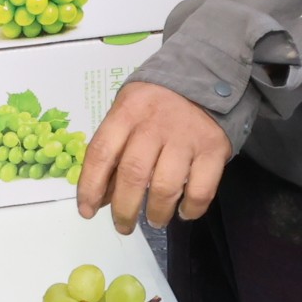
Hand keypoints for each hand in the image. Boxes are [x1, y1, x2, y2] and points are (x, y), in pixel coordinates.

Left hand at [74, 78, 231, 232]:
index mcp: (126, 113)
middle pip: (133, 174)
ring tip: (155, 220)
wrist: (204, 74)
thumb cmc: (156, 101)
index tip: (87, 212)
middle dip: (124, 209)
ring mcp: (186, 136)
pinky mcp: (213, 148)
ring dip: (157, 212)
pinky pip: (201, 189)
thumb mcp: (127, 112)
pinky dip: (191, 208)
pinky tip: (184, 212)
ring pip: (165, 186)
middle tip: (124, 226)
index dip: (90, 186)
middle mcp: (154, 124)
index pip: (101, 153)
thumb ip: (113, 150)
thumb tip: (101, 198)